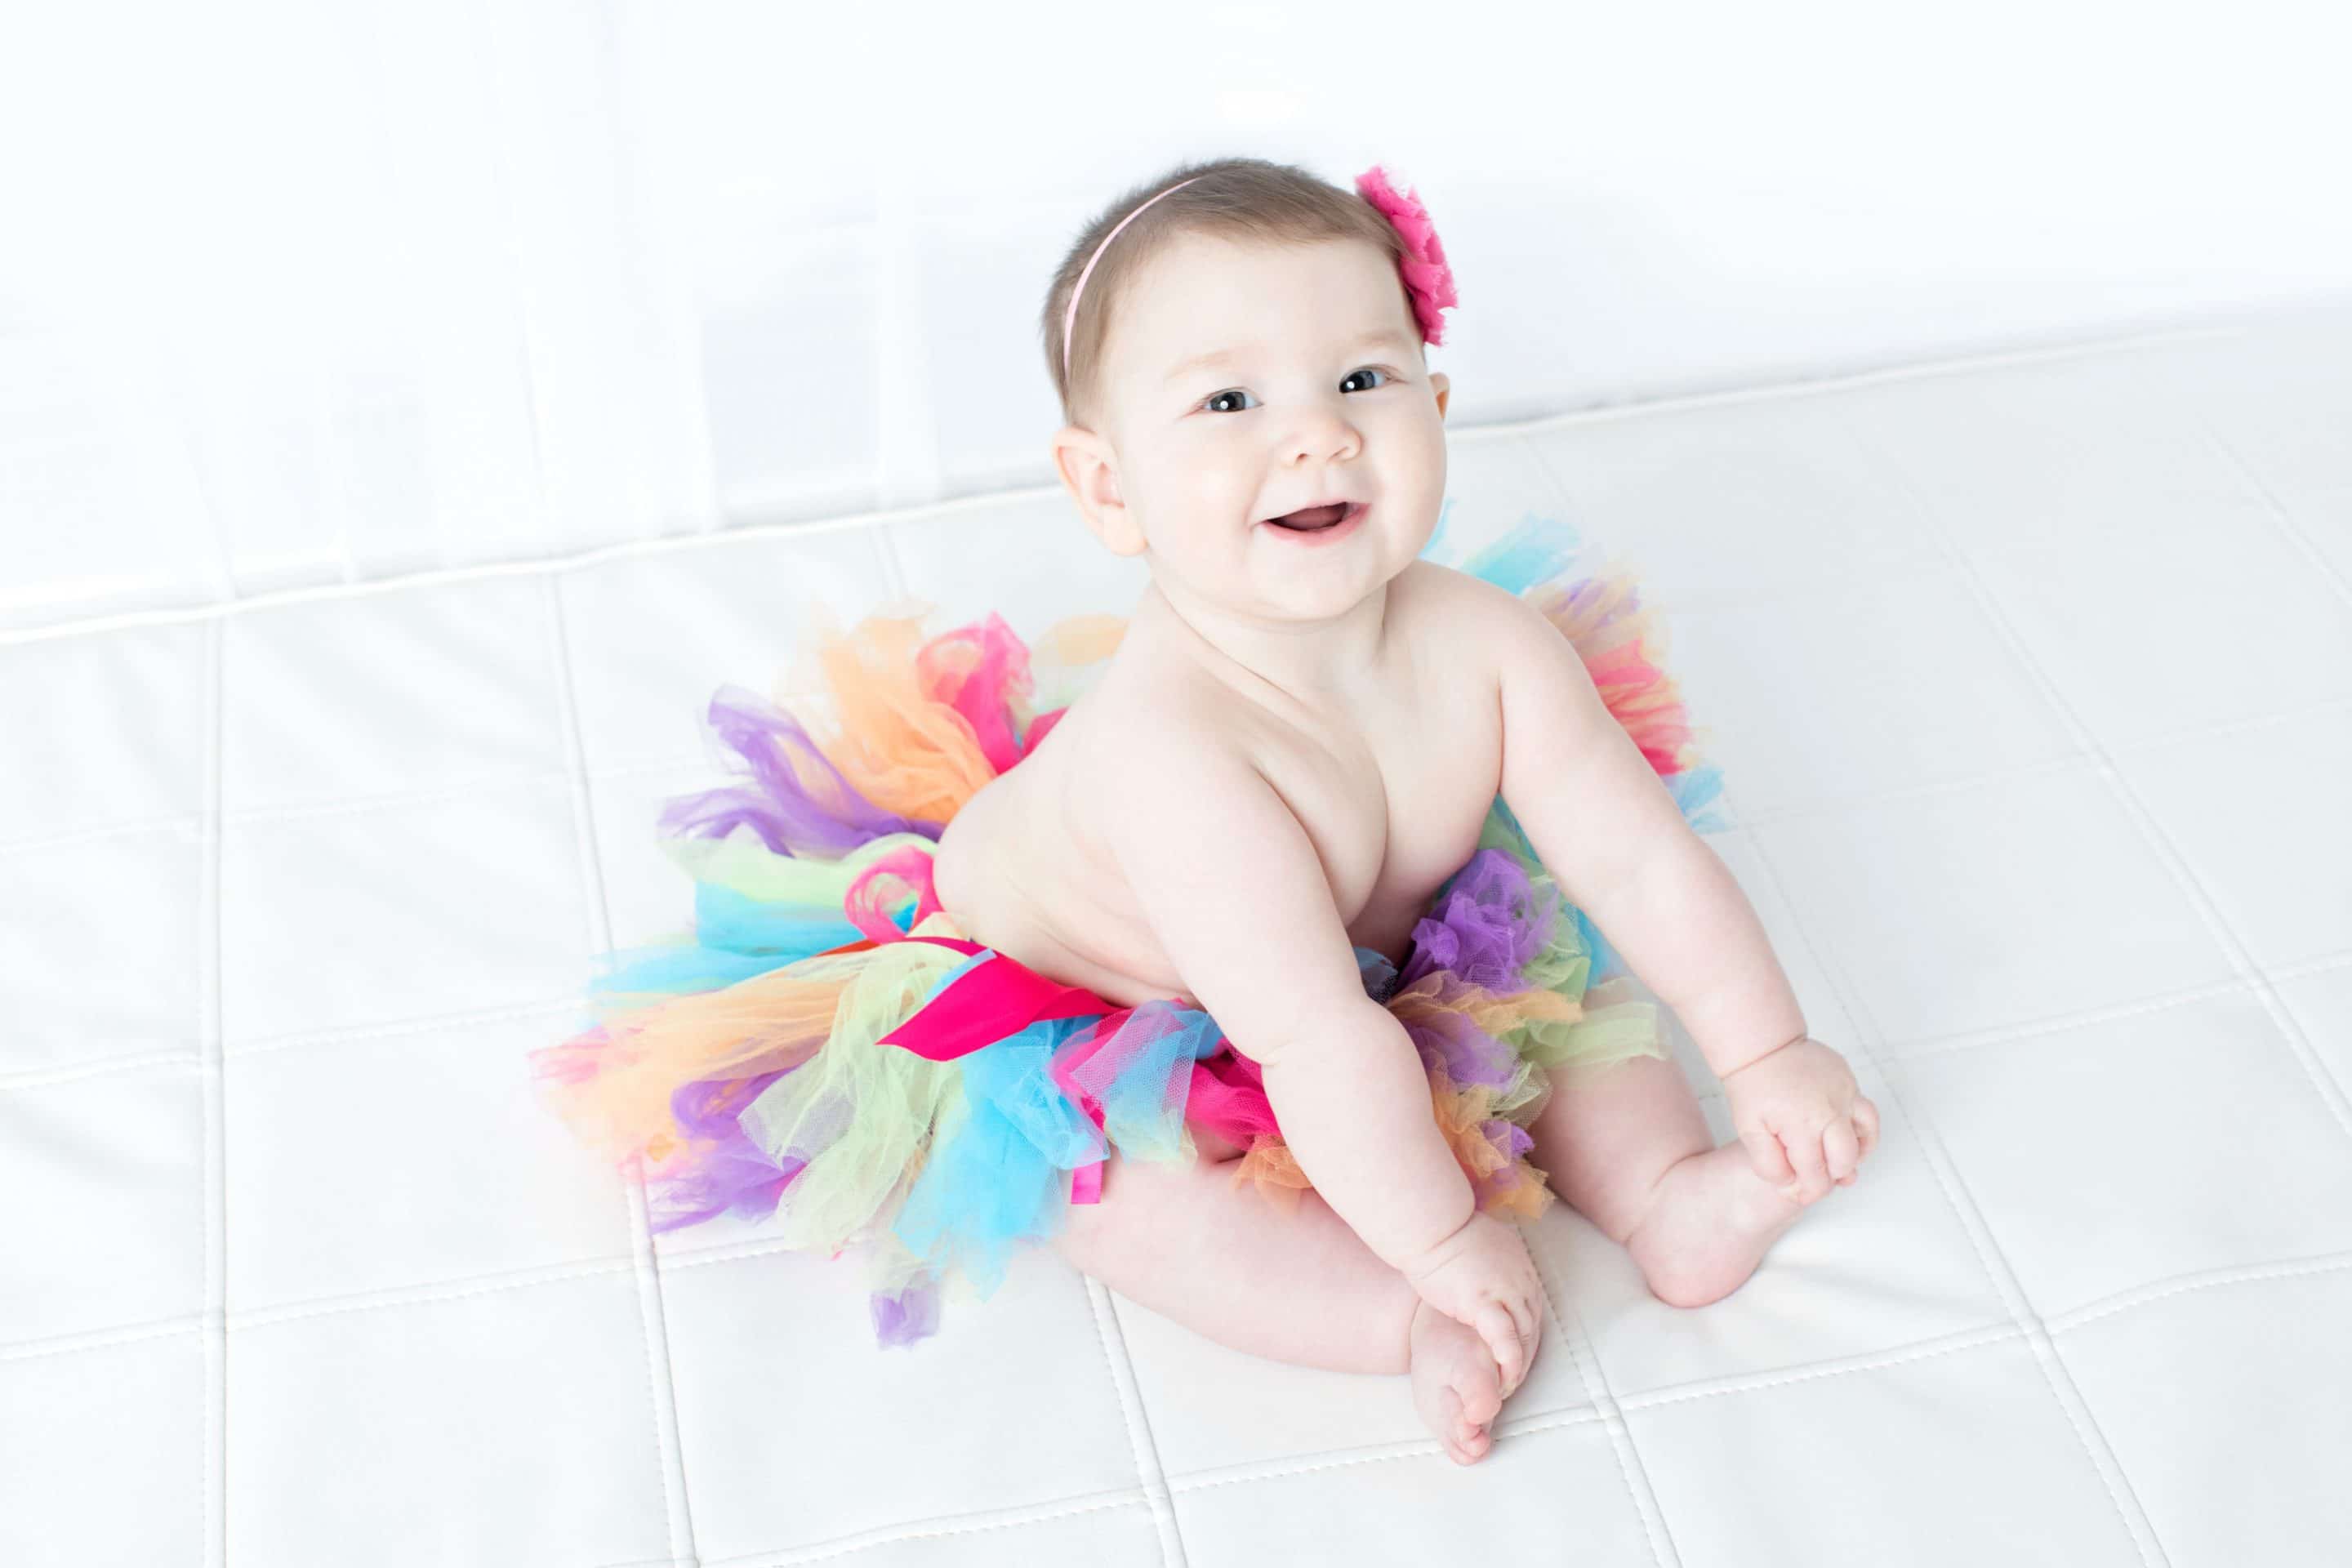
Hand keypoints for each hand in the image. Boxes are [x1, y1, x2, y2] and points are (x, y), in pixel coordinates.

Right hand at [1399, 1212, 1544, 1398]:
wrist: (1429, 1224)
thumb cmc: (1443, 1231)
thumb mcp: (1478, 1244)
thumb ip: (1489, 1261)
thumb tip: (1485, 1268)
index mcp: (1519, 1264)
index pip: (1532, 1308)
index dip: (1525, 1335)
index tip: (1516, 1355)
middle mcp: (1520, 1277)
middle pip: (1531, 1324)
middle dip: (1525, 1355)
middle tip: (1513, 1378)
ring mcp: (1505, 1289)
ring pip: (1523, 1335)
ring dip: (1517, 1364)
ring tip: (1507, 1386)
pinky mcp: (1484, 1301)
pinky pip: (1504, 1337)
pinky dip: (1508, 1358)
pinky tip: (1504, 1377)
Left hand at [1720, 1035, 1879, 1203]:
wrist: (1762, 1046)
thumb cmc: (1753, 1086)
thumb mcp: (1748, 1130)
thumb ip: (1768, 1163)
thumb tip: (1790, 1184)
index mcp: (1802, 1125)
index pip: (1816, 1176)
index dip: (1808, 1192)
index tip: (1800, 1194)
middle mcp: (1830, 1111)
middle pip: (1845, 1161)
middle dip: (1831, 1178)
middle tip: (1815, 1178)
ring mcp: (1844, 1094)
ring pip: (1866, 1136)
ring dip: (1854, 1155)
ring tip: (1838, 1162)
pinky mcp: (1849, 1082)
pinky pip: (1867, 1113)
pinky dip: (1862, 1130)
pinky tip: (1848, 1138)